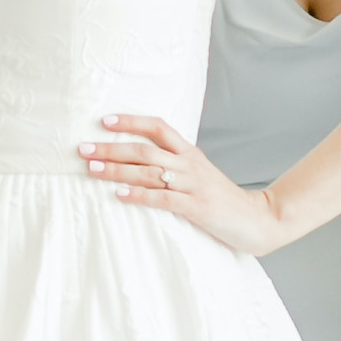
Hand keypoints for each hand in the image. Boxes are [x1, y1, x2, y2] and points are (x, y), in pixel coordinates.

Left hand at [79, 116, 281, 253]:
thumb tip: (138, 164)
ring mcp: (193, 185)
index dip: (131, 122)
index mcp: (190, 153)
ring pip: (149, 172)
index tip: (104, 121)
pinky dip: (139, 197)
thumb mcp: (199, 175)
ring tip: (92, 170)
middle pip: (145, 149)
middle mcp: (190, 164)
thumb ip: (174, 167)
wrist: (257, 219)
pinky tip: (119, 196)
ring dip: (117, 171)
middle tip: (83, 149)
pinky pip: (163, 199)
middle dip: (110, 149)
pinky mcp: (197, 207)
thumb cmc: (222, 199)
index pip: (158, 126)